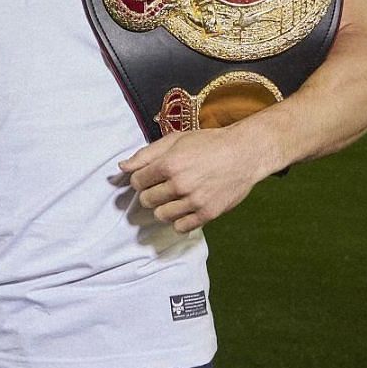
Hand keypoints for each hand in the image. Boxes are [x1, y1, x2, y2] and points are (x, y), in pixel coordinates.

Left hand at [119, 125, 278, 233]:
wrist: (244, 154)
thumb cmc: (209, 144)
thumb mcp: (176, 140)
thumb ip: (146, 154)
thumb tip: (122, 167)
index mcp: (169, 164)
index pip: (136, 181)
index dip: (140, 179)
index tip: (149, 177)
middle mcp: (180, 184)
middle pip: (146, 200)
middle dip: (150, 193)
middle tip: (163, 186)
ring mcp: (194, 201)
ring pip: (161, 215)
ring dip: (164, 207)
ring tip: (175, 197)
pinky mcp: (207, 213)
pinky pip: (180, 227)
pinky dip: (179, 220)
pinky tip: (185, 208)